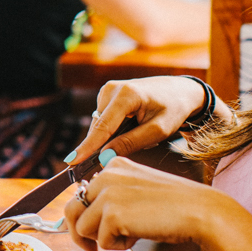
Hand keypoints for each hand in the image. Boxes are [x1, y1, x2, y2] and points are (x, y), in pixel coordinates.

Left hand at [63, 157, 220, 250]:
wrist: (200, 211)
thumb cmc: (174, 207)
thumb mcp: (137, 192)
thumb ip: (111, 197)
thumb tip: (78, 219)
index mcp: (113, 165)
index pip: (81, 193)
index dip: (84, 216)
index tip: (91, 231)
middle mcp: (106, 174)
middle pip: (71, 209)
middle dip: (79, 233)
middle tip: (92, 248)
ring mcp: (107, 192)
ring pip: (81, 227)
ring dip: (102, 239)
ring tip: (128, 236)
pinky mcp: (111, 213)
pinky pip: (100, 241)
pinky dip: (118, 246)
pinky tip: (138, 236)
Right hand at [66, 76, 206, 163]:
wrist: (180, 90)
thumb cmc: (173, 109)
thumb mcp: (158, 130)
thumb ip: (131, 143)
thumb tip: (104, 156)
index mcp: (126, 95)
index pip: (103, 127)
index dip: (87, 146)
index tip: (71, 161)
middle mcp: (112, 89)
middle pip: (98, 127)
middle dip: (101, 145)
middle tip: (112, 160)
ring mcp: (107, 90)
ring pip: (100, 124)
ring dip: (110, 137)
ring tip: (136, 135)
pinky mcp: (107, 94)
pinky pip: (103, 120)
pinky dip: (112, 130)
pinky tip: (130, 129)